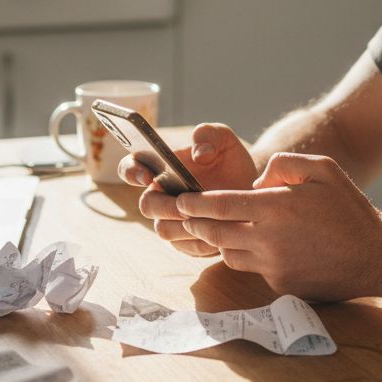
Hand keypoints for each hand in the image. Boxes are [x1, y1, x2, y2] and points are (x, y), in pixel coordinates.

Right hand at [119, 123, 257, 257]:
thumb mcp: (223, 139)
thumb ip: (208, 135)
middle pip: (147, 205)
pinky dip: (202, 240)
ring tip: (209, 218)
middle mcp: (160, 195)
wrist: (251, 186)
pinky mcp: (187, 241)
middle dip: (165, 206)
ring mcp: (171, 220)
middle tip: (185, 204)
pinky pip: (186, 246)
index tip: (148, 174)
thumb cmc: (229, 159)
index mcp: (158, 166)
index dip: (132, 171)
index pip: (130, 167)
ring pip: (165, 229)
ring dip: (184, 226)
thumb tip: (199, 153)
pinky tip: (221, 232)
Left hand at [175, 152, 381, 300]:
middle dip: (195, 223)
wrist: (376, 258)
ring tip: (220, 229)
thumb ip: (283, 164)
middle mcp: (268, 239)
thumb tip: (255, 180)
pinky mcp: (280, 285)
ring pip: (228, 253)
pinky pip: (252, 269)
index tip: (180, 200)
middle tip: (187, 215)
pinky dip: (248, 257)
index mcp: (275, 207)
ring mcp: (273, 266)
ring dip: (219, 241)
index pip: (219, 205)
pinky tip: (258, 246)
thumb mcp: (323, 168)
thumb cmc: (349, 210)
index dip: (194, 203)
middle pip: (214, 233)